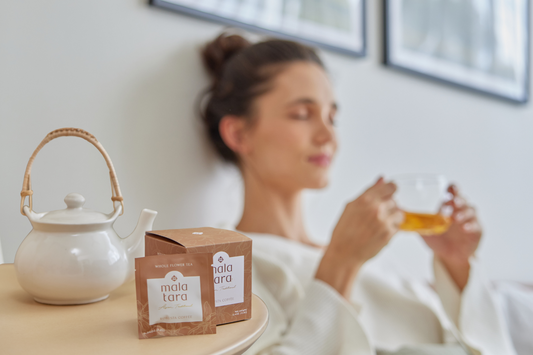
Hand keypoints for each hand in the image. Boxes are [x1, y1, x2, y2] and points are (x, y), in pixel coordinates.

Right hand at [316, 177, 403, 297]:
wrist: (344, 253)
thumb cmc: (344, 231)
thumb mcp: (351, 206)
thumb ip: (369, 191)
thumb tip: (382, 178)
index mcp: (365, 199)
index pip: (391, 186)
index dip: (391, 190)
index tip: (390, 194)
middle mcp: (376, 208)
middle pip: (395, 200)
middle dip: (389, 206)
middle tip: (378, 215)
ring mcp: (383, 221)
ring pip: (400, 213)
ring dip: (393, 218)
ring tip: (379, 225)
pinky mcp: (389, 234)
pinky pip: (398, 227)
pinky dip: (391, 229)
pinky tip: (379, 233)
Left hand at [421, 185, 481, 289]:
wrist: (449, 257)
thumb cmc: (437, 239)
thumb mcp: (424, 228)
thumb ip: (414, 219)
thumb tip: (397, 211)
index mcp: (448, 206)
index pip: (452, 191)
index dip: (452, 189)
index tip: (448, 191)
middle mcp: (460, 210)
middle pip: (463, 198)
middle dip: (458, 199)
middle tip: (452, 203)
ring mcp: (470, 219)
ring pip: (471, 210)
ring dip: (463, 212)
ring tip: (456, 218)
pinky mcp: (476, 231)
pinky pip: (476, 225)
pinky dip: (470, 225)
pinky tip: (464, 228)